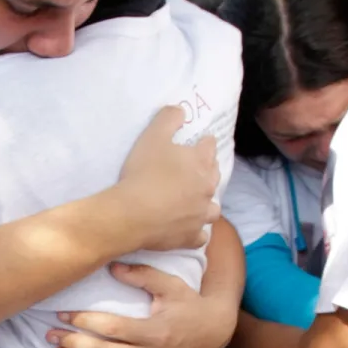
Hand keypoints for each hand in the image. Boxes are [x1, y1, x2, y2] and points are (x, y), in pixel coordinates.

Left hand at [48, 264, 233, 347]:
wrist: (216, 332)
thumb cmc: (189, 304)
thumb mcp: (170, 285)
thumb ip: (141, 275)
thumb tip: (110, 267)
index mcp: (156, 332)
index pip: (111, 329)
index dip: (83, 322)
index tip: (62, 315)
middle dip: (73, 344)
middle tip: (51, 335)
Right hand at [115, 107, 220, 252]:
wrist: (132, 214)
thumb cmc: (143, 173)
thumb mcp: (152, 136)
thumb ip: (168, 118)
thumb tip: (180, 110)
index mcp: (200, 162)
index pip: (209, 146)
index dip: (204, 143)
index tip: (199, 143)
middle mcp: (206, 188)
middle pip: (214, 176)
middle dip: (208, 172)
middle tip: (195, 172)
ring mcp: (200, 215)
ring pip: (212, 209)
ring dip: (206, 205)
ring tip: (196, 204)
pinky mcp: (190, 237)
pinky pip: (200, 236)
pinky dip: (197, 233)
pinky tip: (190, 231)